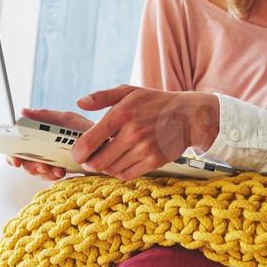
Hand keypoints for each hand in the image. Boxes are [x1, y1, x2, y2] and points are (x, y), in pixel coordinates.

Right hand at [9, 107, 93, 180]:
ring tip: (55, 169)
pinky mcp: (58, 172)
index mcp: (38, 136)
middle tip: (42, 166)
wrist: (105, 144)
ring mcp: (49, 162)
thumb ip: (46, 116)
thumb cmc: (84, 129)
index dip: (11, 155)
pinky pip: (50, 177)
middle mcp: (40, 150)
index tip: (16, 160)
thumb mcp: (66, 119)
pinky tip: (61, 172)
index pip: (16, 147)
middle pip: (24, 162)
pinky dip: (53, 175)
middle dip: (30, 166)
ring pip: (36, 172)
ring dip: (43, 171)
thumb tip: (23, 111)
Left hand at [69, 86, 220, 180]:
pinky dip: (120, 171)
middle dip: (90, 162)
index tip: (77, 152)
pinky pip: (126, 175)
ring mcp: (144, 149)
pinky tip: (122, 160)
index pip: (89, 142)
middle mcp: (132, 133)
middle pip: (98, 162)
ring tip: (109, 155)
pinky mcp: (154, 162)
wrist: (188, 115)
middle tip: (91, 157)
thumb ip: (101, 97)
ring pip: (111, 170)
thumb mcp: (128, 91)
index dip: (78, 152)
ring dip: (106, 166)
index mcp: (122, 114)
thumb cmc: (154, 102)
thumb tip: (80, 103)